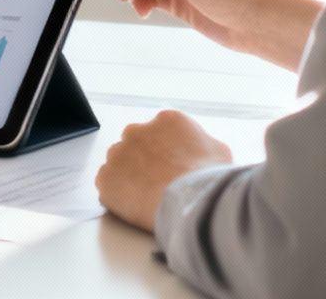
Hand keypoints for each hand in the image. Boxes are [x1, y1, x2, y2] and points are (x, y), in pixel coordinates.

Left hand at [95, 110, 232, 232]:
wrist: (190, 202)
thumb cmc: (208, 178)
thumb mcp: (220, 152)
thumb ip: (205, 144)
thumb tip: (205, 150)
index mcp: (166, 120)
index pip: (160, 131)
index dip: (167, 151)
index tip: (172, 166)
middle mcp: (138, 131)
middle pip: (136, 143)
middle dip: (143, 159)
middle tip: (158, 181)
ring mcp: (118, 154)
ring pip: (119, 162)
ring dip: (128, 175)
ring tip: (147, 196)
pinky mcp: (105, 178)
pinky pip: (107, 184)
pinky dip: (117, 194)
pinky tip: (135, 205)